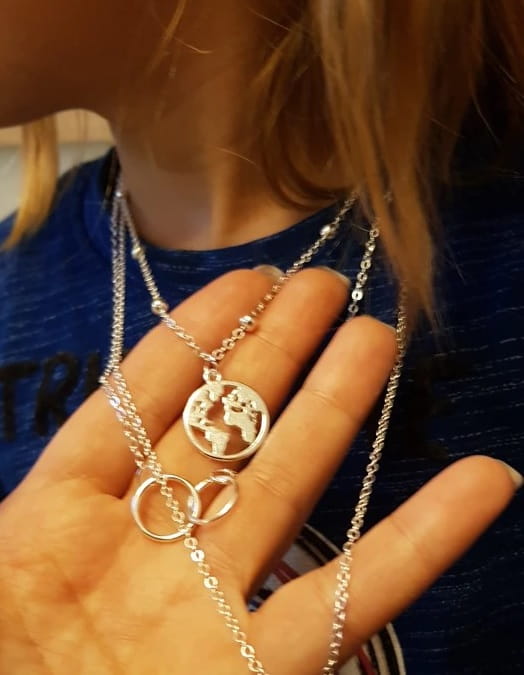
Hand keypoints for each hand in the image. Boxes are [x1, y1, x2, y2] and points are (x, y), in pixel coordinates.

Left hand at [0, 269, 516, 673]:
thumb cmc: (1, 669)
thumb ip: (6, 510)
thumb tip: (89, 411)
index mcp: (62, 519)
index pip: (142, 399)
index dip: (197, 334)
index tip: (249, 279)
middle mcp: (150, 546)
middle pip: (224, 427)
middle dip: (275, 351)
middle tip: (326, 287)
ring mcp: (211, 606)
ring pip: (290, 485)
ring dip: (339, 408)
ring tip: (381, 336)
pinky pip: (350, 600)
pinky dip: (421, 542)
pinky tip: (486, 482)